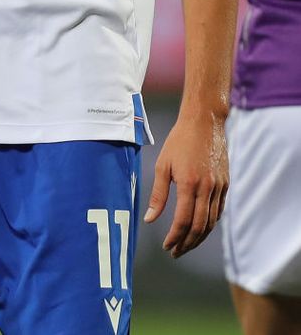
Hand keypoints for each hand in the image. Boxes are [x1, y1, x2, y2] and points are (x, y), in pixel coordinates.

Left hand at [143, 113, 228, 257]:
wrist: (205, 122)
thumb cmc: (179, 141)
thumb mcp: (163, 165)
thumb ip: (158, 194)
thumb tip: (149, 219)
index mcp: (189, 184)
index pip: (183, 221)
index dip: (174, 238)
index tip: (166, 246)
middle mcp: (207, 188)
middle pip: (199, 227)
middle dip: (186, 244)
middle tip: (175, 252)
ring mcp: (219, 187)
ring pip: (211, 222)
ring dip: (198, 238)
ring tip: (186, 245)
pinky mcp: (225, 184)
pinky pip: (218, 211)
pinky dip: (209, 224)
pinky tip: (199, 229)